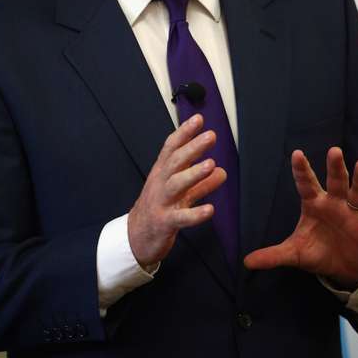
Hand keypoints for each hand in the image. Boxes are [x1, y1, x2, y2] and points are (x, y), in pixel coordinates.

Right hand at [128, 114, 225, 267]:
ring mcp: (160, 203)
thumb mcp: (180, 194)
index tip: (198, 119)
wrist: (136, 238)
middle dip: (192, 148)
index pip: (171, 148)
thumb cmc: (158, 210)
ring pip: (175, 185)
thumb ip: (201, 183)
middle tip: (211, 136)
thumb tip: (222, 171)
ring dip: (194, 174)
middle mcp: (160, 184)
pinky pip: (180, 218)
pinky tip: (210, 210)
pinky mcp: (164, 223)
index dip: (184, 133)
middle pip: (175, 162)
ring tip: (211, 164)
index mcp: (162, 173)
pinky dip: (195, 214)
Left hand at [244, 147, 357, 289]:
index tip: (296, 154)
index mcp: (314, 204)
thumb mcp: (294, 253)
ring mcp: (351, 214)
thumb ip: (273, 255)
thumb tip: (246, 262)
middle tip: (334, 151)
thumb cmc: (317, 252)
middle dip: (335, 167)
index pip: (306, 183)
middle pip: (335, 182)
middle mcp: (333, 204)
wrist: (341, 269)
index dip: (302, 170)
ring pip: (357, 193)